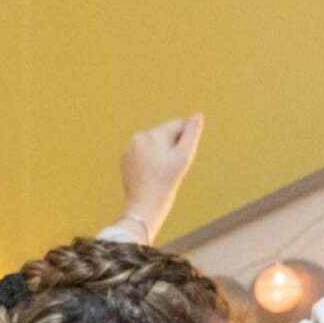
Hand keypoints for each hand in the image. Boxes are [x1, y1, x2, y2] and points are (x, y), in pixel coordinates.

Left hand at [117, 114, 203, 241]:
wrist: (143, 206)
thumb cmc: (165, 184)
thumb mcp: (184, 158)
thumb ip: (192, 133)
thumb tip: (198, 115)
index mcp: (153, 134)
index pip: (178, 125)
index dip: (185, 142)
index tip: (179, 161)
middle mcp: (139, 137)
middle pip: (165, 135)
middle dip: (171, 148)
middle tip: (170, 171)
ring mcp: (130, 148)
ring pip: (154, 145)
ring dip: (161, 155)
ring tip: (160, 175)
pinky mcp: (125, 160)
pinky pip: (144, 155)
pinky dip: (150, 163)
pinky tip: (151, 177)